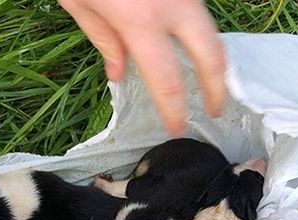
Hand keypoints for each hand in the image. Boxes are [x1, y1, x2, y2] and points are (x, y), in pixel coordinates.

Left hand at [59, 0, 225, 135]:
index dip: (174, 110)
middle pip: (211, 54)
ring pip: (210, 28)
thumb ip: (103, 40)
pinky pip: (197, 11)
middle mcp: (172, 5)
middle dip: (218, 87)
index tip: (177, 129)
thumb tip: (120, 75)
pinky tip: (191, 46)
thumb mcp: (79, 2)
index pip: (166, 80)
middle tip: (216, 109)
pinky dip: (198, 32)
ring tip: (208, 82)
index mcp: (140, 20)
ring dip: (212, 58)